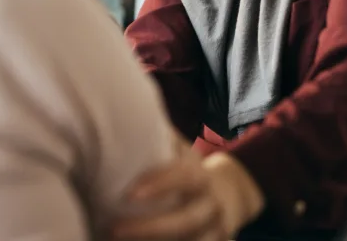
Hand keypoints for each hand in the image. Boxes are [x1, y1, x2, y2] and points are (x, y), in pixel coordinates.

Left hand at [113, 150, 264, 240]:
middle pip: (186, 220)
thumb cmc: (190, 168)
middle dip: (150, 227)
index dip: (160, 184)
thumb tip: (126, 116)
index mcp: (202, 176)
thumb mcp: (182, 151)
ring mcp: (216, 230)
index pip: (185, 178)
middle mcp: (212, 205)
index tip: (130, 194)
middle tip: (114, 228)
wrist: (231, 192)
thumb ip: (161, 141)